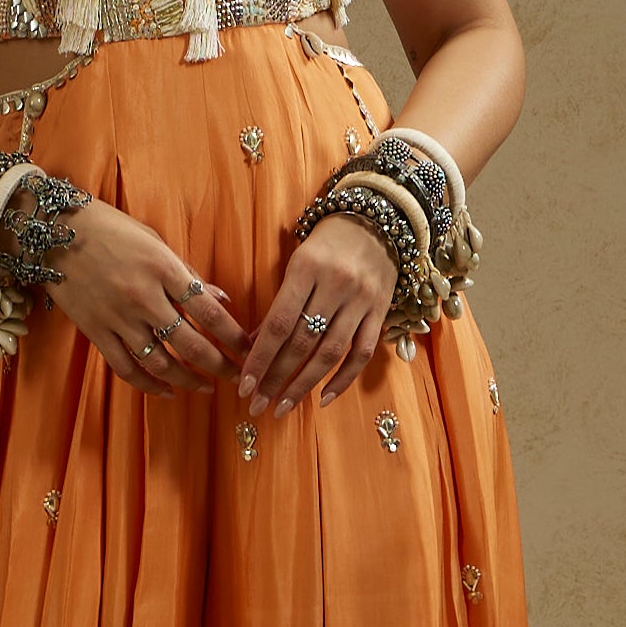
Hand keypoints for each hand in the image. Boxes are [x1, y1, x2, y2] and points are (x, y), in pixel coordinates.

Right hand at [44, 197, 249, 392]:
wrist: (52, 231)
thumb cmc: (109, 228)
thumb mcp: (154, 240)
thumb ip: (186, 273)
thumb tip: (218, 299)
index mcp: (163, 268)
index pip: (209, 312)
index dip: (234, 336)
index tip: (249, 350)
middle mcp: (143, 297)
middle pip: (191, 344)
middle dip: (220, 365)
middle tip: (237, 377)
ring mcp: (118, 317)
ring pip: (160, 362)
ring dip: (188, 380)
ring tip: (205, 387)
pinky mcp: (95, 331)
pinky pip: (126, 367)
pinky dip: (148, 384)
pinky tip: (166, 391)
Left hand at [239, 214, 396, 413]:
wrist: (378, 219)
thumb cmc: (327, 243)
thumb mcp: (297, 264)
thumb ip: (280, 303)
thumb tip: (253, 345)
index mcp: (306, 269)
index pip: (278, 323)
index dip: (260, 358)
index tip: (244, 384)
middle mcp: (336, 286)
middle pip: (302, 342)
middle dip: (276, 378)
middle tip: (256, 405)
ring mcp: (361, 300)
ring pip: (330, 353)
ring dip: (304, 386)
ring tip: (283, 407)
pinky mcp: (381, 311)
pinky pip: (362, 353)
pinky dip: (343, 379)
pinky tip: (324, 398)